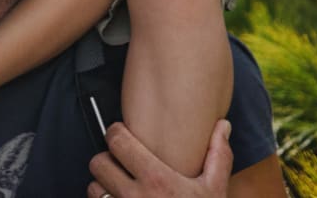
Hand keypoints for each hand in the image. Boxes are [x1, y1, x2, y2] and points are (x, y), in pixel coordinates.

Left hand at [86, 120, 232, 197]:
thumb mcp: (215, 191)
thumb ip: (218, 157)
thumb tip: (222, 125)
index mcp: (158, 180)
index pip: (118, 141)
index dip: (117, 132)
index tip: (122, 133)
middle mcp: (135, 197)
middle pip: (98, 163)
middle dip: (107, 159)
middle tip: (120, 161)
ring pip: (94, 187)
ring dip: (103, 184)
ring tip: (120, 185)